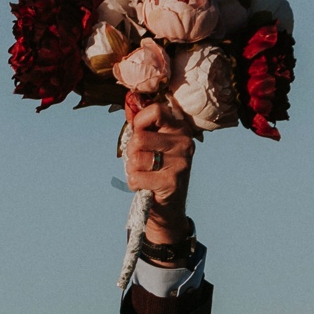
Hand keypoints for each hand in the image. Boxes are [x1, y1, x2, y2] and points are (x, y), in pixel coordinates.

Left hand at [121, 94, 195, 242]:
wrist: (168, 207)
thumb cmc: (155, 170)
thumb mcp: (153, 144)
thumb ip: (143, 127)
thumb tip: (129, 106)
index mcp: (180, 128)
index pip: (155, 111)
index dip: (138, 123)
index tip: (138, 134)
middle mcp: (184, 142)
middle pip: (140, 138)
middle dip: (131, 151)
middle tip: (138, 161)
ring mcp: (181, 162)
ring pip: (136, 158)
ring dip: (131, 169)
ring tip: (142, 173)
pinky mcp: (172, 182)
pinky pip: (137, 177)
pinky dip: (133, 183)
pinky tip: (144, 185)